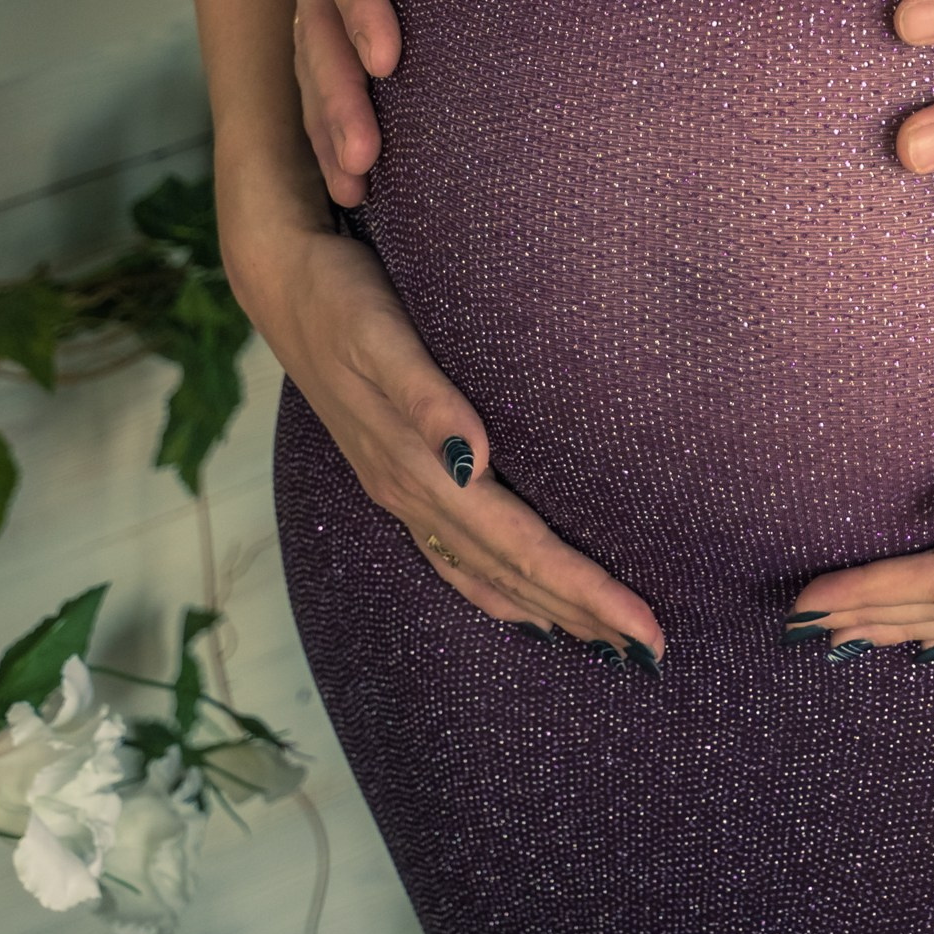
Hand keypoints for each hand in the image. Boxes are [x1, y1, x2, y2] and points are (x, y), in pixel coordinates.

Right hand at [228, 210, 664, 663]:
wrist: (283, 282)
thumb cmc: (344, 298)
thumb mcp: (384, 336)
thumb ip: (427, 399)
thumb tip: (474, 459)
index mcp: (420, 468)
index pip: (520, 547)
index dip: (583, 591)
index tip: (643, 628)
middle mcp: (412, 493)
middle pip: (511, 572)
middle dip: (581, 614)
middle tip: (651, 651)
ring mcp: (400, 490)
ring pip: (483, 572)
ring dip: (543, 609)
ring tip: (600, 643)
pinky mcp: (394, 475)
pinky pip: (453, 555)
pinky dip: (493, 589)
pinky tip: (516, 602)